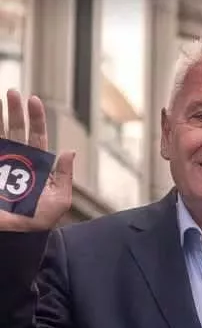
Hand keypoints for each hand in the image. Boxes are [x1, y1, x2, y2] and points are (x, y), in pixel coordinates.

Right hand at [0, 89, 73, 230]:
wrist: (17, 236)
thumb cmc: (39, 221)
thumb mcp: (60, 199)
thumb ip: (65, 175)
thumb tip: (70, 151)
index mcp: (36, 165)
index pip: (36, 137)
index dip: (36, 119)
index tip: (34, 100)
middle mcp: (17, 161)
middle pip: (15, 130)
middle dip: (14, 111)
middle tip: (13, 92)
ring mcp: (1, 165)